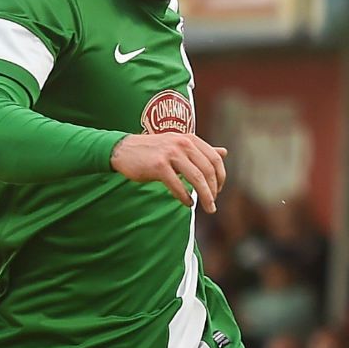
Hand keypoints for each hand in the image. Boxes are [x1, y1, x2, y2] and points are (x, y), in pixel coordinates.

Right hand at [109, 133, 228, 211]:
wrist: (124, 149)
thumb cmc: (153, 150)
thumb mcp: (179, 145)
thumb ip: (201, 150)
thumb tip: (224, 152)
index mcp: (190, 139)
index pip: (214, 159)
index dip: (221, 177)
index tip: (218, 190)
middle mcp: (183, 143)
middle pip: (207, 170)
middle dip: (213, 190)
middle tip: (212, 204)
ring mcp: (170, 154)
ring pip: (196, 178)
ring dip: (205, 196)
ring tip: (207, 208)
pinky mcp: (158, 165)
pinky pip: (177, 185)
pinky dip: (185, 197)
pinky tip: (188, 203)